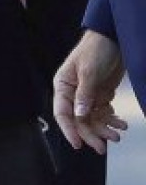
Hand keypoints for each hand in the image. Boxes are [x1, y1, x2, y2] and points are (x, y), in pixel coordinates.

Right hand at [53, 31, 126, 152]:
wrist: (115, 37)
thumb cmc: (97, 49)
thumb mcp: (89, 70)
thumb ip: (85, 93)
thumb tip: (79, 115)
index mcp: (63, 86)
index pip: (62, 113)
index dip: (69, 130)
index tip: (78, 144)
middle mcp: (73, 93)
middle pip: (79, 120)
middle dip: (92, 134)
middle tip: (103, 147)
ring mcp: (88, 95)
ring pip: (93, 119)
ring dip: (104, 128)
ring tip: (117, 135)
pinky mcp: (100, 94)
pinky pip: (104, 113)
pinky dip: (112, 120)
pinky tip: (121, 123)